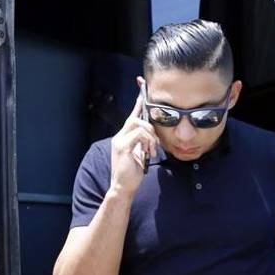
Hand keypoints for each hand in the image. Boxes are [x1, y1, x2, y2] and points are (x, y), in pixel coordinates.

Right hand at [109, 80, 158, 197]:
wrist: (122, 187)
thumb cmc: (132, 173)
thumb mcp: (140, 154)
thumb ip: (143, 142)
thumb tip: (152, 135)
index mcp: (123, 136)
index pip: (132, 115)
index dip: (139, 103)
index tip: (142, 87)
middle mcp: (119, 136)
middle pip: (135, 118)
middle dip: (149, 125)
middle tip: (155, 142)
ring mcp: (119, 140)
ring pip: (139, 125)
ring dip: (150, 137)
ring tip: (151, 151)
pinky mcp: (122, 146)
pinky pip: (139, 134)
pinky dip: (147, 142)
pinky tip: (148, 153)